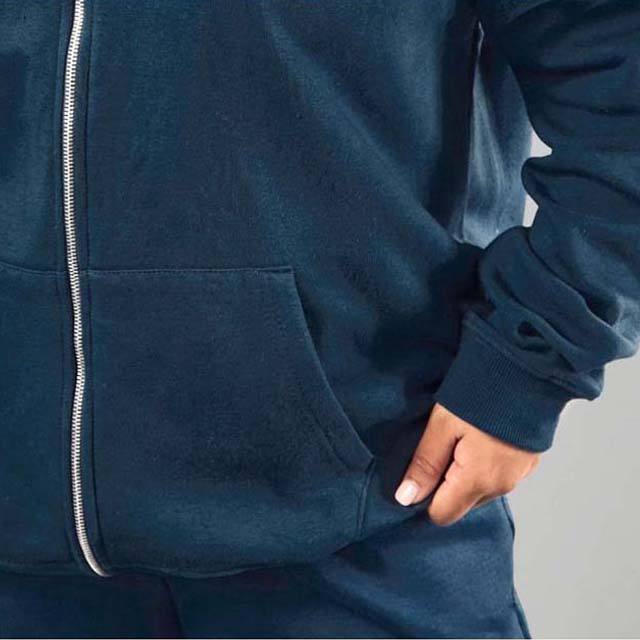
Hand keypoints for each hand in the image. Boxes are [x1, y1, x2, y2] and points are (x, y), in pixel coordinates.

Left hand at [395, 403, 539, 524]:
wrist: (526, 370)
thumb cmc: (481, 393)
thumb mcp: (442, 424)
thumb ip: (425, 464)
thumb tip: (406, 497)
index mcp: (478, 480)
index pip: (442, 514)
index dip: (425, 498)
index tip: (420, 471)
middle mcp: (501, 486)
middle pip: (461, 504)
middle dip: (445, 486)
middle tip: (440, 448)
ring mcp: (519, 476)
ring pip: (480, 491)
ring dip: (466, 475)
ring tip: (460, 439)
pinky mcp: (528, 463)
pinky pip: (497, 477)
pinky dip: (484, 466)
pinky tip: (479, 438)